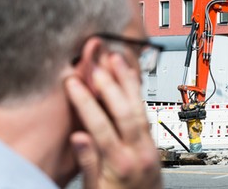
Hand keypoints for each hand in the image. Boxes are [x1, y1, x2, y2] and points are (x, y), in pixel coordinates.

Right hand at [65, 54, 161, 188]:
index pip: (100, 127)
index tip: (73, 83)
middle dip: (109, 86)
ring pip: (139, 108)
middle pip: (124, 112)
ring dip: (128, 83)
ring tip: (117, 61)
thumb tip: (77, 137)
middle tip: (97, 65)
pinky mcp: (154, 142)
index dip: (85, 102)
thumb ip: (88, 164)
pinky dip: (137, 93)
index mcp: (120, 166)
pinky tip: (131, 79)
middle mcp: (138, 152)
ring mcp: (149, 146)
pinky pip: (146, 113)